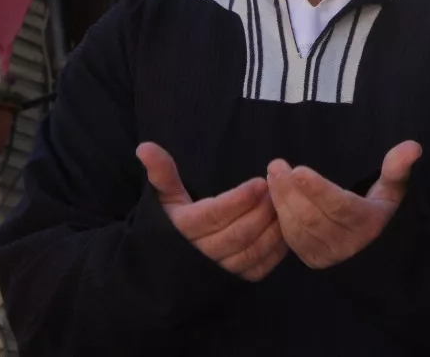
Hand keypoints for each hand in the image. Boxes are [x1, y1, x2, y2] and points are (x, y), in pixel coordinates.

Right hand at [137, 142, 287, 281]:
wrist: (164, 268)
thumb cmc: (169, 224)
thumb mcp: (164, 198)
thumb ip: (162, 172)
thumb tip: (145, 147)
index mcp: (183, 229)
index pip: (214, 215)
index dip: (239, 200)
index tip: (260, 183)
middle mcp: (201, 253)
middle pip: (237, 234)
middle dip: (260, 211)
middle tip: (276, 191)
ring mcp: (218, 271)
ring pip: (250, 252)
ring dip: (272, 230)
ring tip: (283, 206)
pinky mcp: (233, 282)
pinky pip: (258, 269)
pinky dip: (275, 252)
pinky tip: (285, 230)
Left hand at [266, 141, 421, 268]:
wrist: (378, 256)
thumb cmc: (384, 213)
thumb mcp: (394, 191)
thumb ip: (397, 168)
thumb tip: (413, 146)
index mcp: (367, 222)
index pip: (339, 206)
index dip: (318, 190)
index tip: (298, 170)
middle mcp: (346, 242)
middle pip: (312, 216)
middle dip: (290, 190)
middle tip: (275, 165)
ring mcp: (328, 253)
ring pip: (299, 228)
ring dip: (281, 201)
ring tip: (272, 175)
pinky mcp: (312, 258)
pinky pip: (291, 239)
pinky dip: (280, 216)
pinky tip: (274, 195)